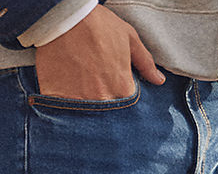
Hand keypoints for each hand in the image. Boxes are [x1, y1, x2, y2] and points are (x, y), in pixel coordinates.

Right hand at [34, 5, 163, 99]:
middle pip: (105, 111)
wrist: (63, 16)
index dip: (118, 95)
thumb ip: (145, 62)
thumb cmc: (97, 24)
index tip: (111, 84)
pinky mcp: (58, 100)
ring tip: (79, 81)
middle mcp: (103, 100)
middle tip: (93, 82)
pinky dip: (64, 102)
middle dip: (102, 102)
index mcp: (122, 89)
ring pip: (85, 113)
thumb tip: (159, 81)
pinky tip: (64, 85)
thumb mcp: (128, 37)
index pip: (125, 105)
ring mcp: (80, 102)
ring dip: (83, 102)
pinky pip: (63, 110)